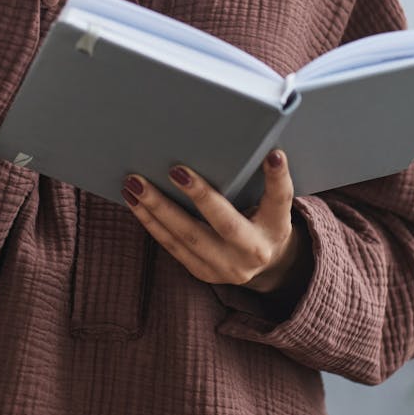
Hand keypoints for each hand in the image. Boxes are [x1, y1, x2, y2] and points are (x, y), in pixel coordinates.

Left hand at [121, 149, 305, 292]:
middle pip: (223, 223)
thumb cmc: (264, 218)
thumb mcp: (274, 202)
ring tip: (134, 184)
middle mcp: (252, 251)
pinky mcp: (203, 272)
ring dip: (157, 209)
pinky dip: (151, 223)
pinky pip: (172, 246)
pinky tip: (135, 203)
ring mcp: (225, 267)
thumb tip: (256, 143)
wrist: (265, 264)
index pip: (279, 199)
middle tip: (173, 169)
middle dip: (198, 196)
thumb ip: (265, 179)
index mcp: (275, 227)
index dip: (277, 178)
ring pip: (187, 237)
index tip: (273, 154)